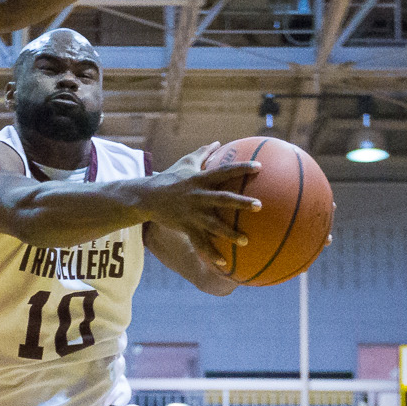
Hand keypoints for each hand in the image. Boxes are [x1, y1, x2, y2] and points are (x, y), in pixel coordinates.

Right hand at [139, 146, 261, 249]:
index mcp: (200, 179)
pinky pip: (200, 242)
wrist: (147, 197)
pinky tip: (224, 263)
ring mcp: (192, 213)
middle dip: (241, 203)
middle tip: (260, 206)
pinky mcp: (186, 227)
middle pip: (223, 199)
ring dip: (229, 234)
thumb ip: (203, 153)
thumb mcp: (185, 162)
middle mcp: (198, 196)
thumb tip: (218, 142)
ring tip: (245, 241)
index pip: (225, 171)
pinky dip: (211, 253)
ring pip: (213, 225)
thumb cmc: (170, 178)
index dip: (242, 168)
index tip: (260, 167)